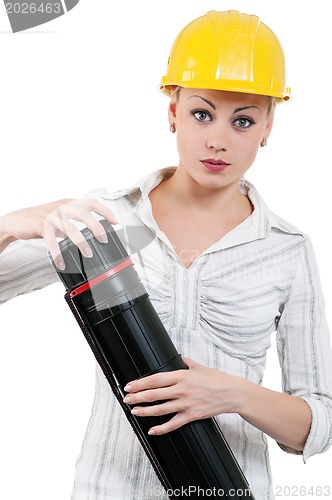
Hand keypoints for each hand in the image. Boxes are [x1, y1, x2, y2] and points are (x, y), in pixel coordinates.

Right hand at [0, 198, 117, 267]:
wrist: (16, 220)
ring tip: (88, 254)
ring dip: (81, 242)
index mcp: (69, 203)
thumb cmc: (40, 219)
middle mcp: (61, 207)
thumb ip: (74, 221)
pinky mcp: (41, 226)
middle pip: (83, 213)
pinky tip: (62, 264)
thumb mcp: (60, 215)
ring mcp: (51, 216)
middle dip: (96, 227)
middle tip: (103, 240)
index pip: (91, 202)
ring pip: (70, 228)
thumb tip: (91, 233)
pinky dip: (58, 254)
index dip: (105, 211)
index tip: (115, 222)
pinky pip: (52, 241)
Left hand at [123, 358, 249, 434]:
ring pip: (160, 409)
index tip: (129, 385)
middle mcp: (181, 389)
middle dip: (137, 396)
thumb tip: (180, 357)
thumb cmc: (217, 379)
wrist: (232, 393)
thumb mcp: (200, 367)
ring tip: (134, 411)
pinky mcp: (192, 415)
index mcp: (182, 376)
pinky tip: (152, 430)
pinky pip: (173, 424)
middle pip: (154, 394)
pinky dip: (161, 428)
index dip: (140, 383)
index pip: (155, 379)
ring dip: (145, 411)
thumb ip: (187, 362)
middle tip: (126, 398)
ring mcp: (186, 404)